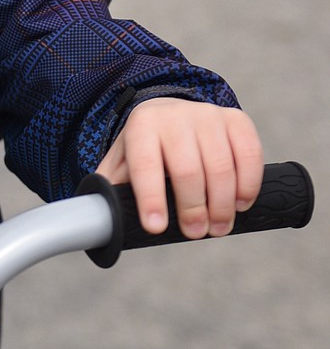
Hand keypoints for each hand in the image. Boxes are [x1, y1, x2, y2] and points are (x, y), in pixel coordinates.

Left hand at [97, 99, 263, 237]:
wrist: (169, 115)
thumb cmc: (144, 150)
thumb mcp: (120, 164)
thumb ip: (109, 190)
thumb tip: (98, 224)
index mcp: (141, 127)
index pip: (145, 165)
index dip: (151, 199)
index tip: (156, 228)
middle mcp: (175, 116)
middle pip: (188, 169)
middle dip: (192, 208)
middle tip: (195, 233)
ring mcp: (208, 115)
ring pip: (221, 165)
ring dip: (222, 203)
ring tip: (218, 227)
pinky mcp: (236, 120)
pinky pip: (249, 153)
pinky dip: (247, 183)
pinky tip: (240, 204)